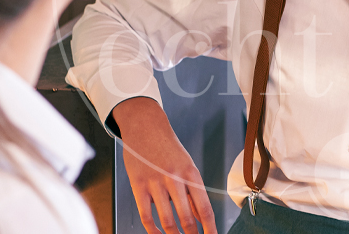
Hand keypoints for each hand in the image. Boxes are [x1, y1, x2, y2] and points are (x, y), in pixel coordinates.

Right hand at [113, 97, 217, 233]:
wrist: (145, 126)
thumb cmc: (167, 146)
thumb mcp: (186, 165)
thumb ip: (192, 191)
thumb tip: (199, 217)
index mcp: (191, 173)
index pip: (204, 208)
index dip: (210, 228)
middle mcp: (175, 178)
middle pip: (186, 219)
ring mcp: (155, 182)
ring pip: (167, 220)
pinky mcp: (138, 185)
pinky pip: (146, 215)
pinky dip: (153, 230)